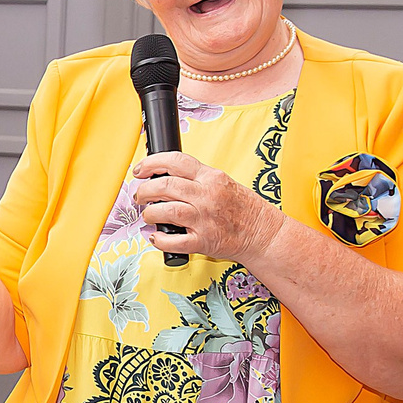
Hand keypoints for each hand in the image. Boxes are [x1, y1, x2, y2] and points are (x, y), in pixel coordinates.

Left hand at [131, 151, 284, 261]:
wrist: (262, 232)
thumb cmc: (241, 208)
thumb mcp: (221, 182)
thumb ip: (195, 178)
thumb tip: (163, 175)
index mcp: (210, 178)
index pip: (176, 161)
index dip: (152, 163)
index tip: (140, 170)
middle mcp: (206, 196)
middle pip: (165, 186)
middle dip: (145, 190)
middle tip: (140, 196)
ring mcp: (204, 219)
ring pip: (166, 211)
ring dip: (149, 213)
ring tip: (149, 215)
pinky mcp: (203, 241)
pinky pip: (173, 241)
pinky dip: (159, 240)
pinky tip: (156, 237)